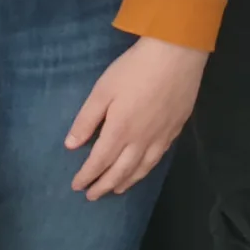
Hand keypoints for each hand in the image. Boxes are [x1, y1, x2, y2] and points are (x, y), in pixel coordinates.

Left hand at [66, 36, 205, 199]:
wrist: (178, 53)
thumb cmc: (135, 68)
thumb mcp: (103, 89)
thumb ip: (86, 119)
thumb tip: (71, 146)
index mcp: (119, 130)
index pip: (99, 161)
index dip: (87, 176)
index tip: (76, 186)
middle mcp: (141, 140)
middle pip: (120, 171)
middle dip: (104, 185)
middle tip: (92, 196)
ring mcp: (161, 135)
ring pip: (142, 168)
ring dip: (126, 181)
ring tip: (116, 190)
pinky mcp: (176, 128)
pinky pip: (159, 157)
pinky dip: (147, 169)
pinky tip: (143, 168)